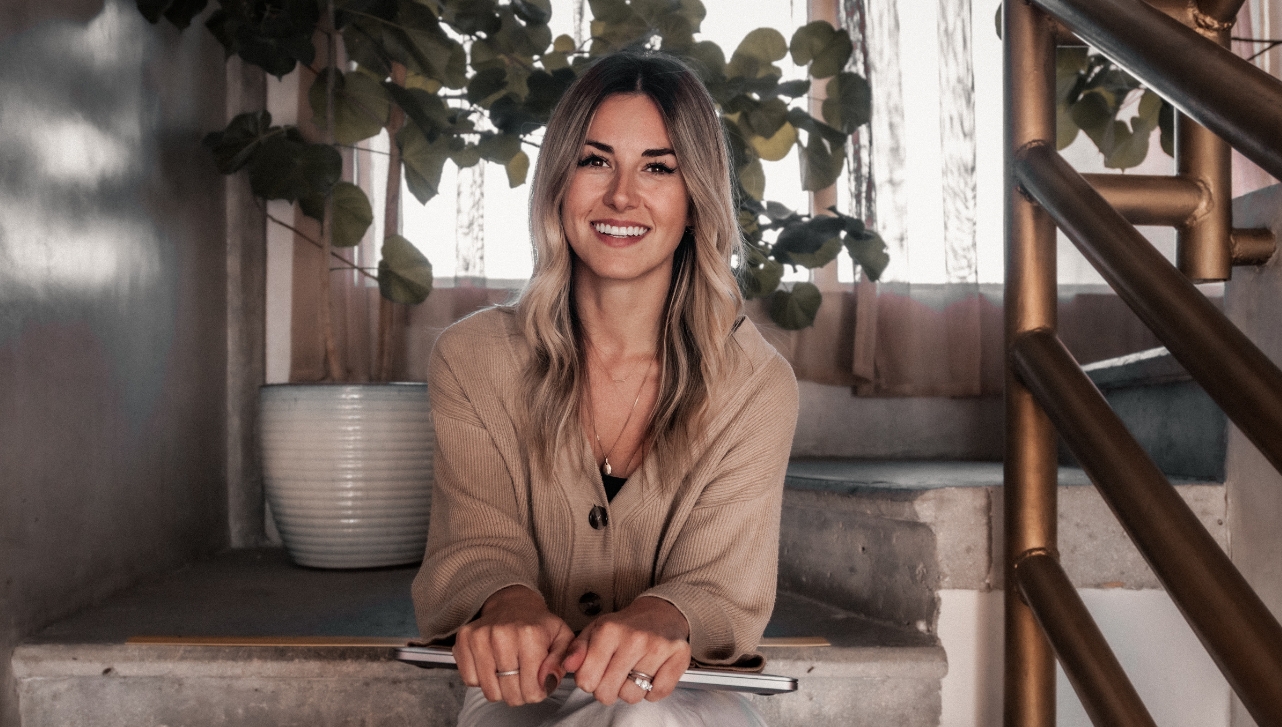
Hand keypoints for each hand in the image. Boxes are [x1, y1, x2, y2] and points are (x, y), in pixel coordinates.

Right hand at [454, 585, 574, 705]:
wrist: (513, 604)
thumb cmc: (538, 625)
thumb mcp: (562, 639)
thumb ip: (562, 662)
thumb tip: (548, 681)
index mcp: (530, 634)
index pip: (532, 690)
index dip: (538, 693)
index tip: (538, 683)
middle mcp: (502, 634)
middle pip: (510, 694)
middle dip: (520, 694)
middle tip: (524, 678)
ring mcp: (480, 636)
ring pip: (489, 691)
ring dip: (501, 689)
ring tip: (509, 672)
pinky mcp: (464, 639)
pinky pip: (470, 680)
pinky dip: (482, 680)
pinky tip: (492, 666)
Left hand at [561, 596, 691, 704]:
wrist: (660, 612)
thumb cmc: (626, 626)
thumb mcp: (595, 630)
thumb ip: (577, 649)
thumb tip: (568, 666)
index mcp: (609, 630)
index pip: (586, 680)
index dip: (588, 681)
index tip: (595, 673)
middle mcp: (633, 638)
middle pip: (607, 692)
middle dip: (607, 689)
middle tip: (614, 675)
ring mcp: (657, 647)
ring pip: (632, 696)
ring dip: (630, 690)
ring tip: (632, 672)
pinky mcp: (678, 656)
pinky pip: (657, 693)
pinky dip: (652, 690)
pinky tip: (650, 674)